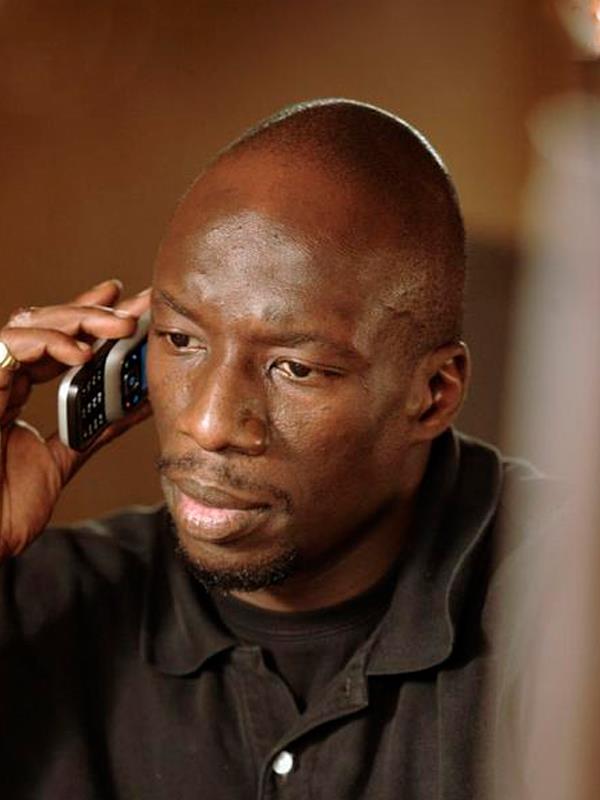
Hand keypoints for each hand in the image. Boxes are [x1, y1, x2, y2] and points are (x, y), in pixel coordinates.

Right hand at [0, 279, 151, 559]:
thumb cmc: (6, 506)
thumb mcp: (63, 459)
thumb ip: (93, 429)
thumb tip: (138, 404)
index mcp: (17, 391)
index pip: (55, 341)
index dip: (90, 318)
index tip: (129, 305)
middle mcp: (2, 380)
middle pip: (46, 325)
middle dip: (95, 311)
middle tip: (136, 307)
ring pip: (29, 324)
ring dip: (80, 319)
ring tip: (121, 326)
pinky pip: (8, 347)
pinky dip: (46, 343)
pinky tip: (80, 352)